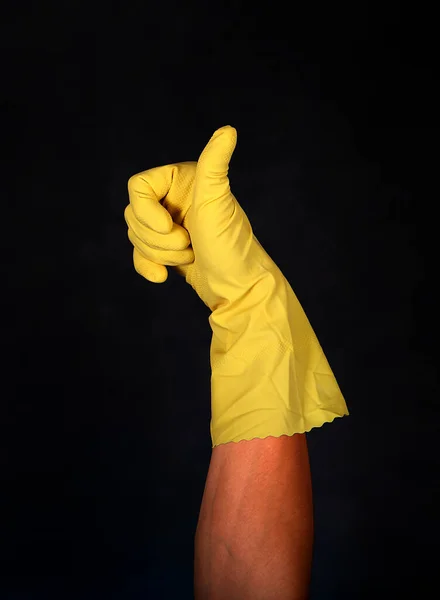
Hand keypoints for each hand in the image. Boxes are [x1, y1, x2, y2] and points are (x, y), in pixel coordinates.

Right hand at [125, 126, 276, 310]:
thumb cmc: (229, 245)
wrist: (237, 288)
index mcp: (183, 180)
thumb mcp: (217, 203)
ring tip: (191, 255)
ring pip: (136, 236)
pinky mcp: (167, 249)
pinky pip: (139, 254)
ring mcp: (170, 225)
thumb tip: (228, 130)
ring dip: (161, 253)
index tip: (168, 226)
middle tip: (190, 243)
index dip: (147, 211)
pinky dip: (148, 266)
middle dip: (159, 238)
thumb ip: (214, 165)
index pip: (138, 186)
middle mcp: (174, 198)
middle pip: (134, 214)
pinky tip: (162, 277)